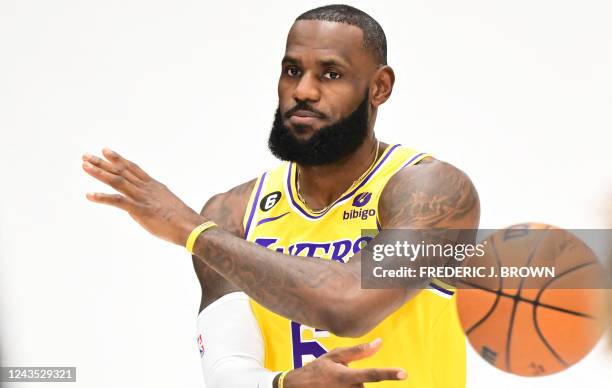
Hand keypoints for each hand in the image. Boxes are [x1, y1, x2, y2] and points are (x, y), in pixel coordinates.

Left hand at [82, 148, 203, 245]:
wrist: (191, 227)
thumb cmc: (183, 221)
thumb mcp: (168, 206)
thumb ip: (156, 203)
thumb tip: (148, 207)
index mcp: (154, 186)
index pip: (133, 168)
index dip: (119, 159)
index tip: (106, 151)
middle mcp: (146, 188)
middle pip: (121, 171)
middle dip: (103, 162)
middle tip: (86, 155)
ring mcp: (142, 197)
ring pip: (117, 181)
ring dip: (100, 172)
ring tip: (84, 165)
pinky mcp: (140, 210)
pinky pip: (118, 201)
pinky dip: (102, 198)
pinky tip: (89, 195)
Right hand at [283, 339, 405, 387]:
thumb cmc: (316, 371)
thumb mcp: (335, 356)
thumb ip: (358, 351)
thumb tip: (380, 343)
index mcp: (345, 376)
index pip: (371, 374)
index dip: (389, 374)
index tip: (403, 373)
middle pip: (364, 385)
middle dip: (355, 380)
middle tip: (336, 376)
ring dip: (351, 387)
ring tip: (333, 384)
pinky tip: (334, 386)